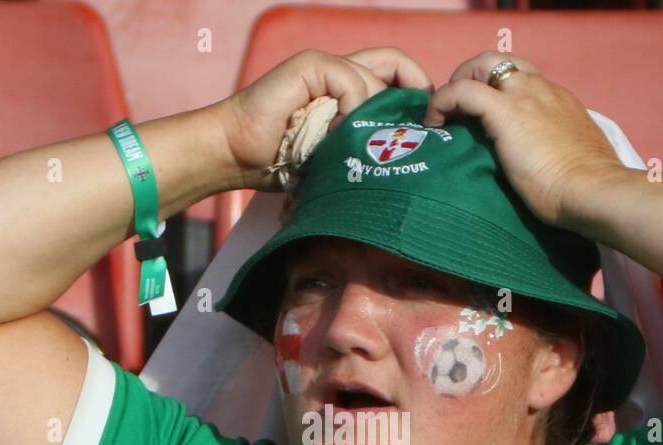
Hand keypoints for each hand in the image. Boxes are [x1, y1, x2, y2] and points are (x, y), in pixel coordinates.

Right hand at [215, 47, 433, 191]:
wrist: (238, 153)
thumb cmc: (282, 162)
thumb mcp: (336, 156)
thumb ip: (364, 142)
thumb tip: (408, 150)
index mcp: (346, 90)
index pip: (395, 73)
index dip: (415, 92)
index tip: (424, 127)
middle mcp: (339, 72)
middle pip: (395, 64)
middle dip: (410, 98)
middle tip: (411, 132)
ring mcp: (325, 65)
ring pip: (375, 79)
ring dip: (369, 118)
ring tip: (351, 145)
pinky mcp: (311, 65)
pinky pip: (351, 82)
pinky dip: (350, 109)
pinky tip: (334, 134)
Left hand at [422, 52, 623, 230]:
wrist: (593, 191)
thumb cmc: (587, 189)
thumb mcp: (574, 158)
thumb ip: (558, 150)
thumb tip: (546, 165)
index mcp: (559, 101)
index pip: (522, 80)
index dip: (497, 91)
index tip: (480, 116)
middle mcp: (542, 90)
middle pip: (502, 61)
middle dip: (474, 76)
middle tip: (459, 109)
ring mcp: (525, 96)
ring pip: (482, 65)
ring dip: (458, 84)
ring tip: (444, 114)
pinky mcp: (505, 111)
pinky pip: (463, 91)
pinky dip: (443, 101)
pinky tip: (434, 122)